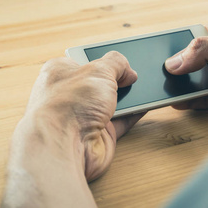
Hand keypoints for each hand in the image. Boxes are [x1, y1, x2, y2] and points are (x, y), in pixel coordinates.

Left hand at [25, 51, 141, 180]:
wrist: (63, 148)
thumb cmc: (69, 104)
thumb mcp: (98, 70)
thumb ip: (116, 64)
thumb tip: (127, 70)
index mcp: (61, 73)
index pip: (83, 61)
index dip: (102, 59)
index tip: (120, 61)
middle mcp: (69, 96)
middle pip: (99, 83)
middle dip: (118, 80)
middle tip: (134, 75)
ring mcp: (82, 117)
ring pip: (110, 104)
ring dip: (127, 98)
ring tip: (146, 88)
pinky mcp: (96, 136)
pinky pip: (119, 122)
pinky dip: (132, 116)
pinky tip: (145, 107)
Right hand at [165, 18, 207, 113]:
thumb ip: (206, 49)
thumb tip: (175, 61)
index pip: (198, 36)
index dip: (180, 44)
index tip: (160, 53)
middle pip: (197, 60)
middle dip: (179, 68)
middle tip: (156, 75)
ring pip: (202, 81)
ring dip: (185, 85)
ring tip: (164, 89)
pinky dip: (195, 101)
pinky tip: (180, 101)